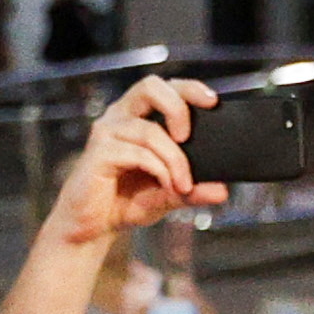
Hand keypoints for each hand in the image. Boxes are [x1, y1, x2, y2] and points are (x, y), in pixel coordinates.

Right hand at [47, 79, 224, 255]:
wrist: (92, 227)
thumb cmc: (125, 202)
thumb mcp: (168, 195)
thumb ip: (193, 190)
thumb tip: (222, 191)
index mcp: (137, 117)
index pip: (164, 88)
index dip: (189, 88)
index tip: (213, 103)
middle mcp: (120, 117)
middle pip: (150, 86)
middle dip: (177, 107)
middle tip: (189, 137)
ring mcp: (107, 133)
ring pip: (150, 130)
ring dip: (175, 159)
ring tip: (183, 186)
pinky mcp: (99, 153)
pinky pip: (138, 153)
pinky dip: (160, 170)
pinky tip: (167, 187)